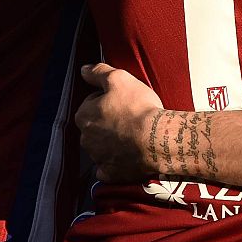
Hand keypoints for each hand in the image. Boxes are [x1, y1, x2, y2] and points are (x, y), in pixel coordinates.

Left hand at [75, 62, 164, 181]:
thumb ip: (99, 72)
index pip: (92, 102)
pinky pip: (108, 168)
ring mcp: (97, 157)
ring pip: (102, 146)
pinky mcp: (110, 172)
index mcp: (83, 115)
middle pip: (96, 125)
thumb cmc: (138, 107)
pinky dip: (115, 163)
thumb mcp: (120, 78)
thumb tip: (84, 69)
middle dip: (109, 121)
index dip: (109, 99)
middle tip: (131, 116)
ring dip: (113, 140)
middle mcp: (85, 138)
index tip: (125, 100)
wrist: (157, 139)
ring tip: (135, 134)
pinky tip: (128, 155)